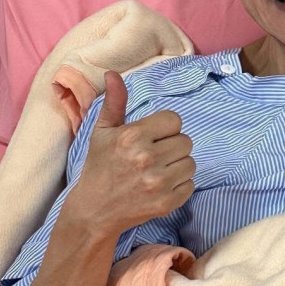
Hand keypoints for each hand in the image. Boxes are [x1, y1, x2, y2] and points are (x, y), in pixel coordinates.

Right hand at [63, 70, 195, 237]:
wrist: (94, 211)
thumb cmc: (99, 167)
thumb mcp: (102, 132)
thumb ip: (114, 102)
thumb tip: (113, 74)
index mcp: (132, 137)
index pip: (174, 120)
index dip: (165, 128)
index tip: (152, 137)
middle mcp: (147, 158)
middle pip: (186, 141)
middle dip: (172, 146)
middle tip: (153, 156)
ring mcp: (158, 183)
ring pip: (190, 163)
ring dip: (177, 166)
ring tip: (156, 171)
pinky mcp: (167, 203)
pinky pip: (190, 184)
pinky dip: (179, 185)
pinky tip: (159, 186)